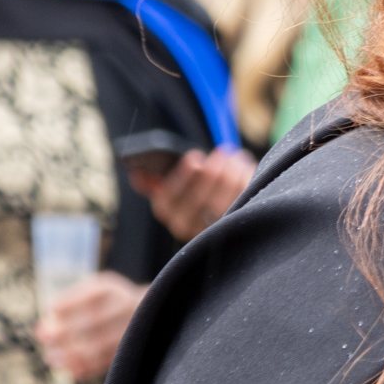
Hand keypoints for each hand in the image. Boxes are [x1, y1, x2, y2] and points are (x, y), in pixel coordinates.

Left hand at [34, 271, 145, 381]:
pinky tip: (70, 370)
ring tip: (51, 358)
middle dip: (64, 331)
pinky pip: (106, 362)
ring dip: (70, 355)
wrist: (147, 313)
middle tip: (43, 337)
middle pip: (93, 321)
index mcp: (114, 291)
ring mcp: (130, 330)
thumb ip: (74, 296)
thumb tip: (49, 313)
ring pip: (99, 345)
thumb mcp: (96, 287)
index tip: (50, 310)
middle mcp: (125, 308)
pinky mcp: (131, 349)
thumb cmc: (109, 299)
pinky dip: (86, 368)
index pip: (90, 296)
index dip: (68, 303)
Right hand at [131, 147, 255, 241]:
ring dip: (231, 176)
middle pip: (198, 202)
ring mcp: (207, 230)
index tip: (196, 157)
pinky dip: (244, 184)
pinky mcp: (231, 227)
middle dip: (213, 173)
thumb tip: (137, 174)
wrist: (213, 205)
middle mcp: (182, 225)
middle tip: (224, 153)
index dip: (183, 176)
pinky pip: (239, 206)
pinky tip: (246, 169)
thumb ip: (157, 176)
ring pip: (220, 205)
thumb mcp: (174, 178)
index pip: (169, 196)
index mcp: (165, 209)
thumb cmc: (192, 183)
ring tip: (237, 158)